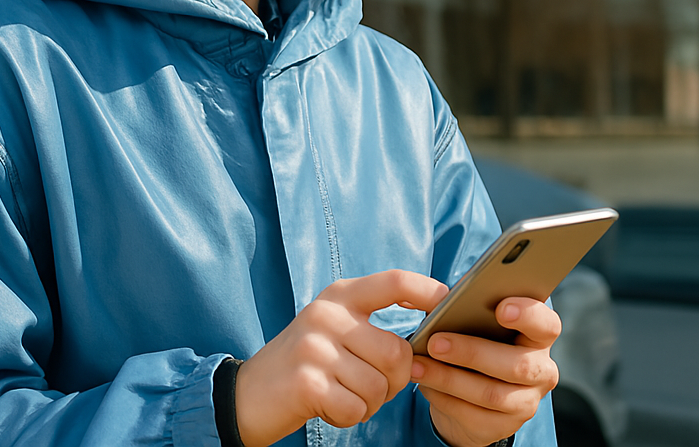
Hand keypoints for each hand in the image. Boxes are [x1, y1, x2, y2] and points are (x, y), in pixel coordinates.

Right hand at [234, 270, 448, 445]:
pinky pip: (357, 408)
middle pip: (397, 352)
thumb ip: (372, 327)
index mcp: (339, 295)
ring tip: (340, 392)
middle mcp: (326, 314)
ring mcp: (314, 347)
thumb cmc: (306, 363)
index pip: (394, 282)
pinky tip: (327, 405)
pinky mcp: (307, 382)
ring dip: (368, 402)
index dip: (428, 290)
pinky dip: (349, 416)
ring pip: (379, 386)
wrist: (249, 393)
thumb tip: (428, 342)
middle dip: (393, 382)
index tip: (449, 303)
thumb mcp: (334, 330)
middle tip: (365, 385)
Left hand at [409, 296, 560, 446]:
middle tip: (435, 343)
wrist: (468, 391)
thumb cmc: (471, 341)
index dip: (528, 315)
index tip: (500, 309)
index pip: (546, 325)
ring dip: (449, 379)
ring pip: (491, 394)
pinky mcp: (506, 426)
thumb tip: (430, 297)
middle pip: (518, 365)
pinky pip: (474, 415)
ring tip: (417, 366)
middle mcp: (541, 371)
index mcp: (537, 336)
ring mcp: (527, 402)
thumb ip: (462, 307)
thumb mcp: (470, 322)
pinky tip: (425, 385)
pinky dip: (444, 399)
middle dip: (472, 352)